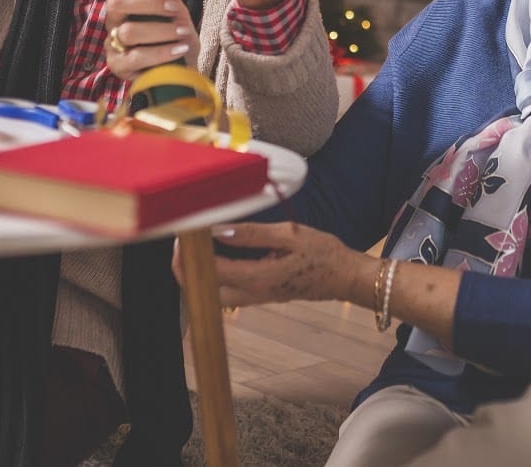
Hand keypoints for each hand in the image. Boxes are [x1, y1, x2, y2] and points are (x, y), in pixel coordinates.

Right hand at [94, 0, 198, 74]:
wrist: (183, 71)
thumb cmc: (174, 37)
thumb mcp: (174, 7)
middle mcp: (113, 19)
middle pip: (117, 1)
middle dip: (149, 3)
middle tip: (174, 9)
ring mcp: (113, 43)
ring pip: (129, 31)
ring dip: (161, 31)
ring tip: (183, 34)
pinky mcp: (118, 66)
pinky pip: (136, 57)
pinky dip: (162, 52)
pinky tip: (178, 50)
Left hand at [177, 221, 367, 307]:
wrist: (344, 277)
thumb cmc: (322, 253)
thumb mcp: (289, 234)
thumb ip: (252, 234)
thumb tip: (219, 231)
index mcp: (258, 278)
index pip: (210, 271)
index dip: (192, 253)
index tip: (185, 232)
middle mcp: (253, 294)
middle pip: (204, 292)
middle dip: (187, 270)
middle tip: (185, 243)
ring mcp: (256, 298)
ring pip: (214, 294)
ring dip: (201, 272)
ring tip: (199, 244)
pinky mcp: (260, 295)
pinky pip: (228, 290)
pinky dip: (217, 274)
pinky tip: (220, 251)